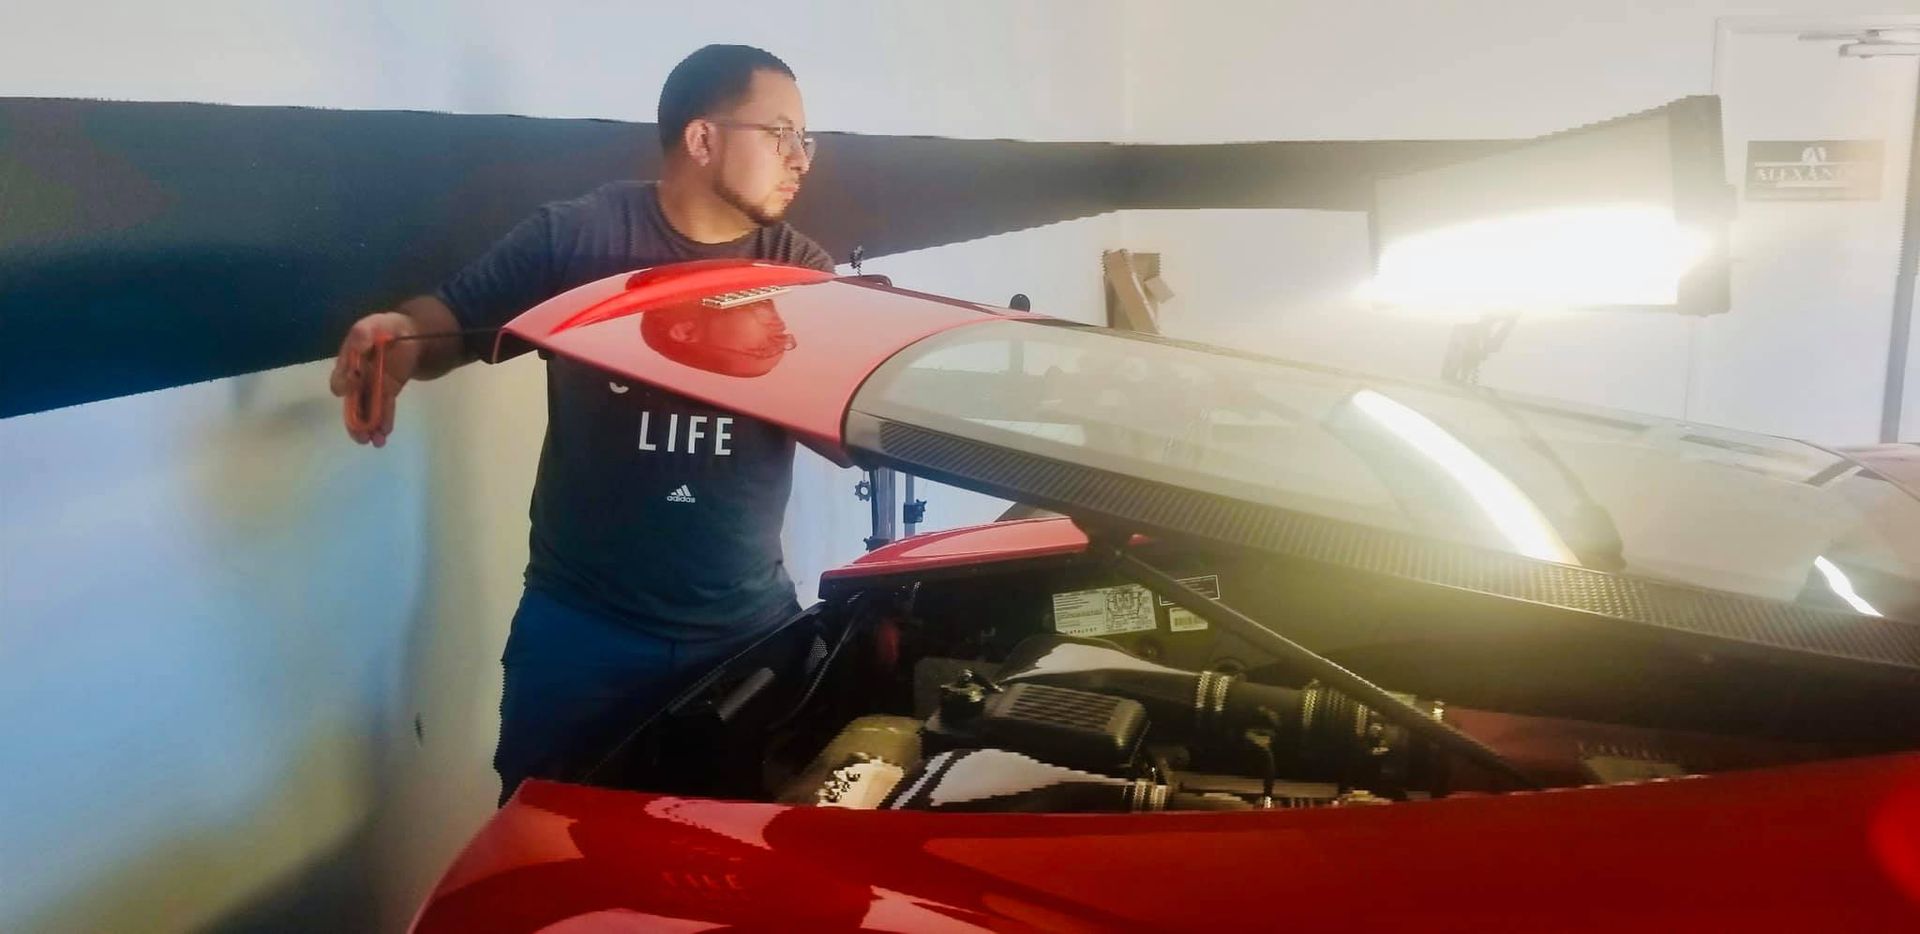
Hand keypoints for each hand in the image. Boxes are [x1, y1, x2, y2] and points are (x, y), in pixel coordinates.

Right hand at [330, 311, 423, 446]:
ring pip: (366, 409)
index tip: (349, 391)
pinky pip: (382, 408)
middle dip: (354, 419)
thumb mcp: (377, 324)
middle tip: (359, 434)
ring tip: (373, 442)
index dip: (344, 383)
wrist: (410, 334)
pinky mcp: (386, 393)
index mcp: (349, 358)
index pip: (342, 374)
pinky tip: (384, 434)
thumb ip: (364, 333)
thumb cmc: (389, 327)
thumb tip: (358, 343)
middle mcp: (356, 376)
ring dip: (367, 426)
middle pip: (352, 400)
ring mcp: (371, 386)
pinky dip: (383, 421)